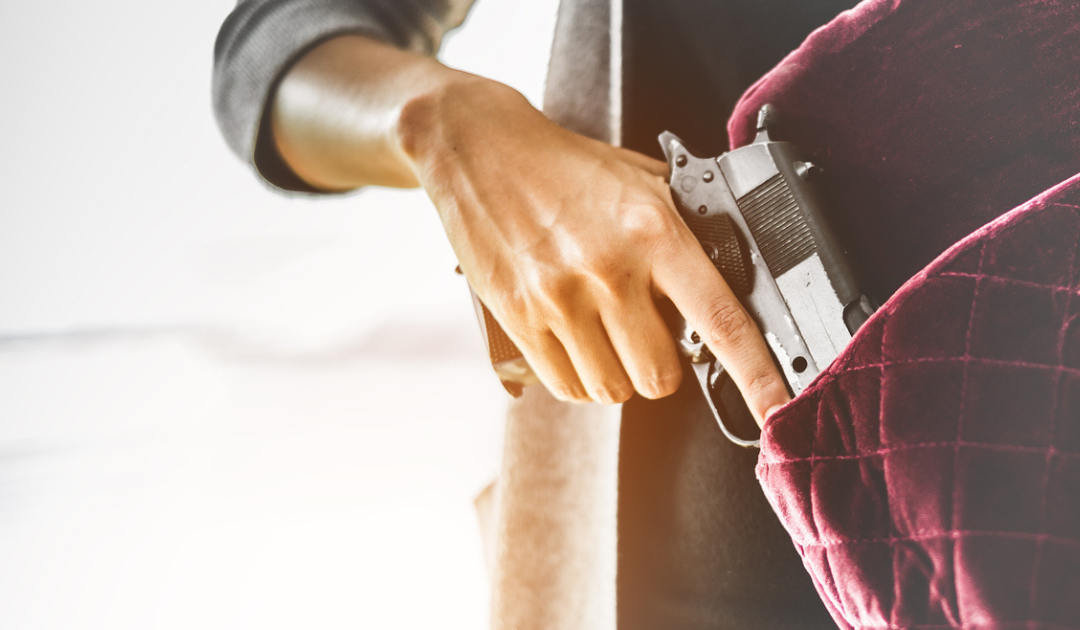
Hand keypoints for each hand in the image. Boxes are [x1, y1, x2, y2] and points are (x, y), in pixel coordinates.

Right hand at [399, 78, 788, 422]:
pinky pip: (566, 387)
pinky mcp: (519, 319)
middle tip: (648, 335)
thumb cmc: (564, 165)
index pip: (720, 320)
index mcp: (652, 232)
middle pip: (659, 377)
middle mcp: (608, 271)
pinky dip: (578, 378)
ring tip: (604, 333)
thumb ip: (685, 227)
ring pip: (612, 389)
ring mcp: (559, 300)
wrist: (479, 149)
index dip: (756, 375)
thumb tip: (729, 274)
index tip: (776, 410)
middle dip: (662, 367)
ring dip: (617, 374)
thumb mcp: (640, 180)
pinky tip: (575, 342)